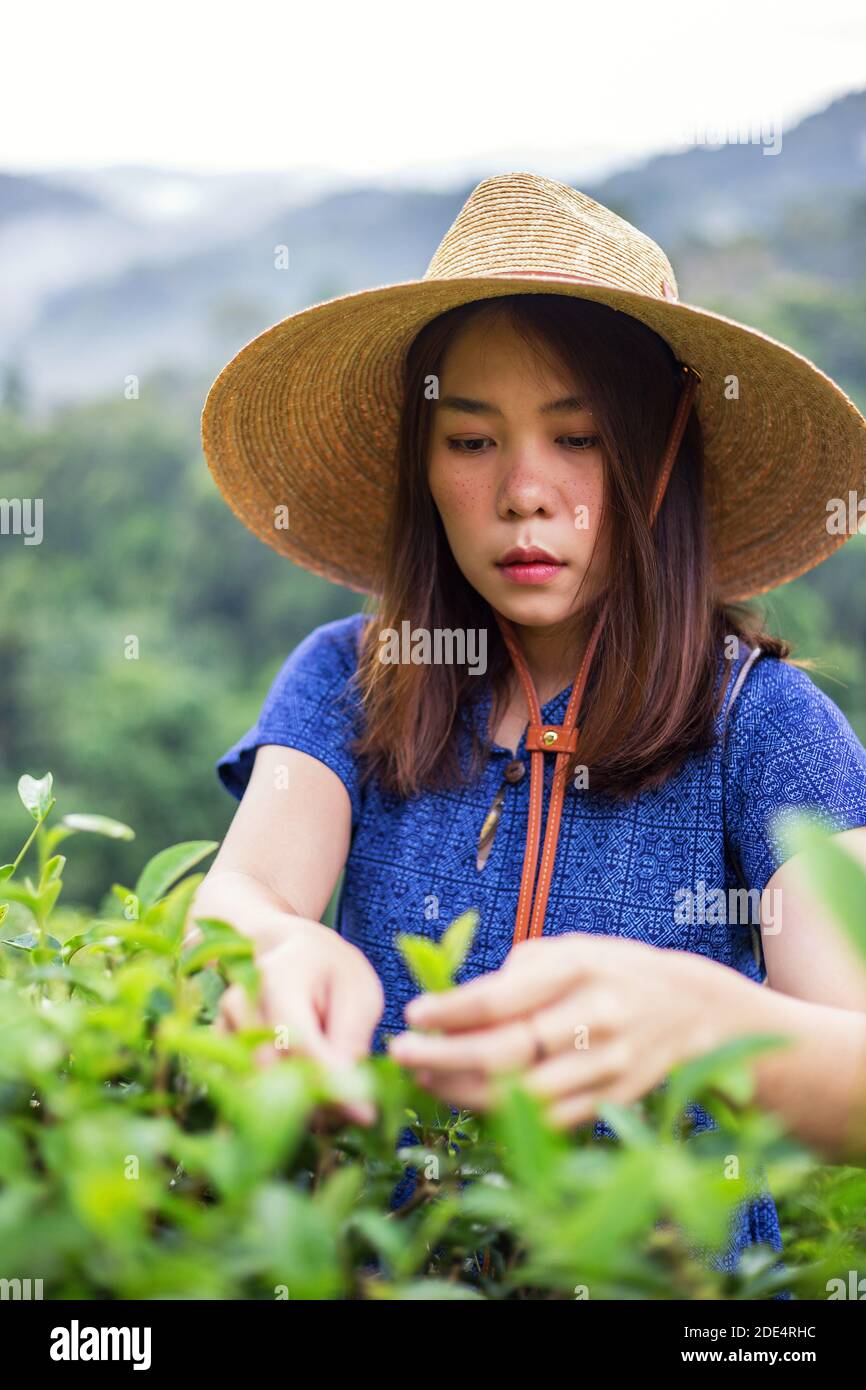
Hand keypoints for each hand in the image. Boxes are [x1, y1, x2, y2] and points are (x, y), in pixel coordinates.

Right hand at [214, 919, 383, 1124]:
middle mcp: (238, 1002)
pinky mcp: (216, 1051)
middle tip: (350, 1110)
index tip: (365, 1113)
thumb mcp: (358, 994)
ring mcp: (222, 1027)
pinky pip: (245, 1092)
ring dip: (295, 1106)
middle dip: (313, 1101)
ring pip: (254, 1088)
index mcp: (276, 977)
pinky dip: (277, 1103)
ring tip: (331, 1100)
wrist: (287, 951)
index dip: (331, 1084)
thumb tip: (352, 1105)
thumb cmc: (331, 971)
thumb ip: (352, 1042)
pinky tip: (305, 1095)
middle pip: (270, 1071)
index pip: (298, 1043)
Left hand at [388, 934, 725, 1128]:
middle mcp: (596, 1015)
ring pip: (521, 1093)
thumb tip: (453, 1011)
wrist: (692, 1007)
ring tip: (426, 1077)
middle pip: (505, 1051)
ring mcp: (608, 1062)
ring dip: (464, 1090)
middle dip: (443, 1057)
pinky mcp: (616, 1097)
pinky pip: (549, 1118)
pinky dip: (504, 1114)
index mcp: (578, 968)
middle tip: (401, 1054)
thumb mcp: (568, 951)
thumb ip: (514, 976)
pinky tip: (469, 1098)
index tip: (413, 1014)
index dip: (450, 1012)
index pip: (500, 999)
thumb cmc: (610, 971)